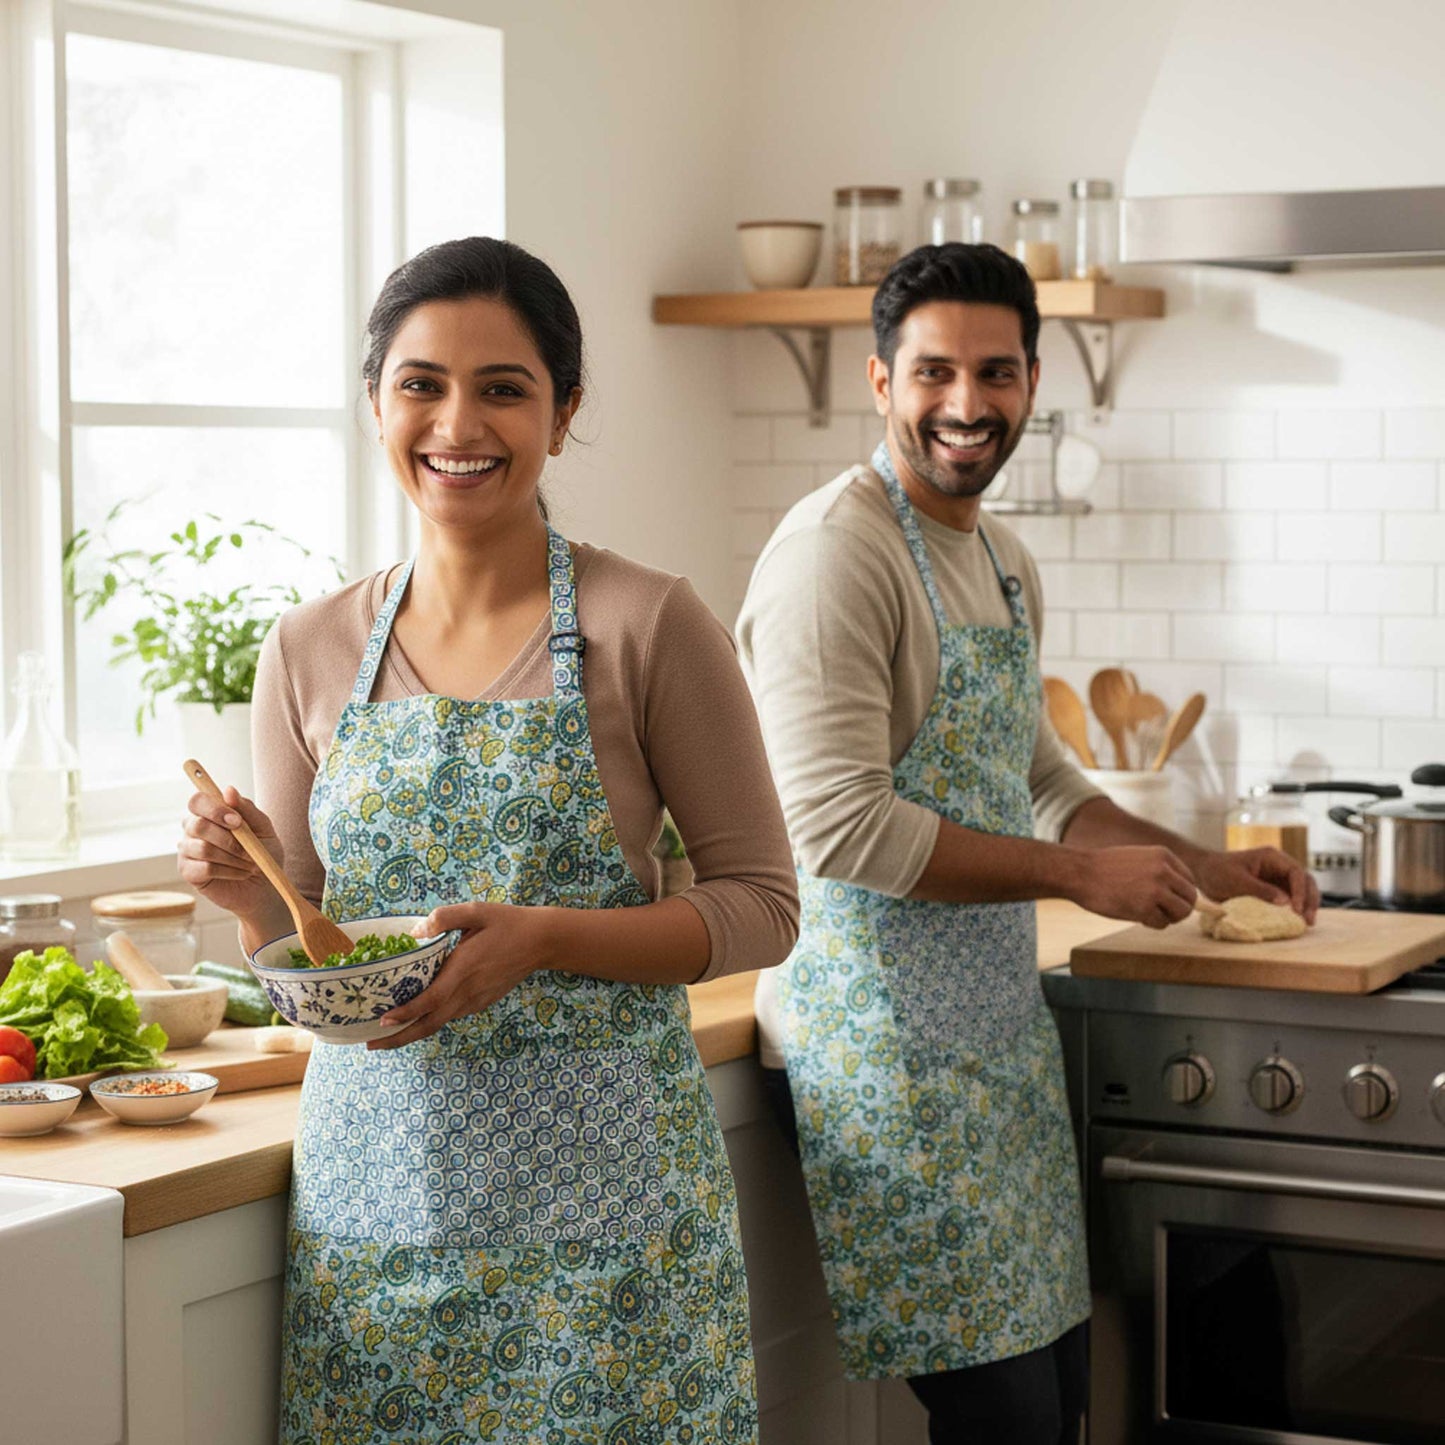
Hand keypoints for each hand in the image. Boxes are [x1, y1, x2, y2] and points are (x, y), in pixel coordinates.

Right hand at [177, 787, 283, 924]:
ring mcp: (187, 850)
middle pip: (197, 825)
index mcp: (209, 812)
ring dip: (233, 857)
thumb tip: (229, 790)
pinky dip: (229, 871)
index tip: (237, 821)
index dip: (215, 809)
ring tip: (250, 863)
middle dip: (228, 838)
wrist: (266, 885)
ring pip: (203, 848)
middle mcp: (193, 828)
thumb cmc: (263, 852)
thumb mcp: (263, 828)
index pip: (198, 800)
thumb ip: (247, 809)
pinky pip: (204, 868)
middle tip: (249, 850)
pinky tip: (240, 873)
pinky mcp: (188, 872)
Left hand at [367, 902, 555, 1049]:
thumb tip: (415, 932)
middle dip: (399, 1038)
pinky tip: (418, 1016)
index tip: (382, 1021)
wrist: (542, 941)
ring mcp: (476, 1001)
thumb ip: (443, 918)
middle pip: (429, 1025)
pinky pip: (451, 1015)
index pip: (429, 1001)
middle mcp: (467, 992)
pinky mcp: (482, 1002)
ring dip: (412, 1032)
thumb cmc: (508, 923)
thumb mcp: (475, 911)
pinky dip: (430, 1021)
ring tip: (387, 1034)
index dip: (405, 1014)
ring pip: (439, 1023)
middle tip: (371, 1044)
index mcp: (463, 971)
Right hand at [1068, 845, 1197, 928]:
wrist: (1080, 872)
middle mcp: (1163, 871)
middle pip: (1190, 898)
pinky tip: (1138, 916)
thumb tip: (1181, 892)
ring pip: (1181, 912)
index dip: (1180, 893)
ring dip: (1169, 917)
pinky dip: (1153, 924)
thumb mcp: (1139, 857)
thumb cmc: (1105, 867)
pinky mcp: (1144, 908)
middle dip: (1179, 908)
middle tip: (1163, 911)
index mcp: (1164, 855)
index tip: (1168, 899)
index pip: (1190, 880)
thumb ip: (1161, 870)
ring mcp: (1155, 890)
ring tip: (1151, 914)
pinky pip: (1162, 923)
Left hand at [1192, 847, 1319, 923]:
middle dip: (1309, 899)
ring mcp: (1277, 878)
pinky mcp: (1273, 890)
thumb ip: (1261, 890)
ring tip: (1307, 923)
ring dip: (1306, 906)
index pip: (1296, 872)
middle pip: (1305, 881)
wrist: (1203, 872)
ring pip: (1301, 890)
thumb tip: (1286, 902)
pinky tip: (1297, 921)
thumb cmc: (1218, 871)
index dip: (1301, 891)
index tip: (1296, 909)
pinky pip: (1290, 899)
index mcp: (1272, 858)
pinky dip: (1296, 909)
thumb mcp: (1237, 881)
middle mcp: (1279, 866)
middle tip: (1308, 920)